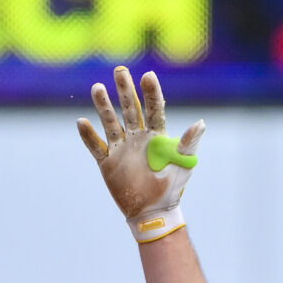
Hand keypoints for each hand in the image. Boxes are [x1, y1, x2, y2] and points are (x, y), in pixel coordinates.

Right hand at [77, 65, 203, 237]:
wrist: (153, 212)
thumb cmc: (172, 188)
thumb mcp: (183, 165)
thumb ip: (188, 144)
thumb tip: (200, 123)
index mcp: (156, 136)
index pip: (153, 109)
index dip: (151, 93)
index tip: (148, 76)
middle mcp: (137, 137)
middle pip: (129, 109)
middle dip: (124, 90)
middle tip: (119, 70)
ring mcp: (121, 148)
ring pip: (110, 122)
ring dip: (103, 106)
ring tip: (97, 88)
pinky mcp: (107, 162)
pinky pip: (96, 146)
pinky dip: (88, 135)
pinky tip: (81, 122)